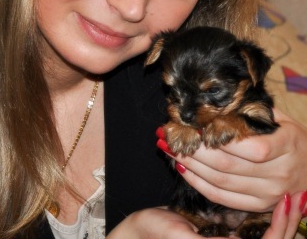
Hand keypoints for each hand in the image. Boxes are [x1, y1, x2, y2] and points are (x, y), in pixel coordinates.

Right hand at [106, 195, 303, 238]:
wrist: (139, 232)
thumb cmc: (156, 234)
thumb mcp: (183, 238)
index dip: (281, 226)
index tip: (286, 201)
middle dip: (289, 222)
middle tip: (299, 195)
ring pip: (267, 236)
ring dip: (282, 219)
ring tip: (292, 196)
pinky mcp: (225, 236)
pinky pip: (254, 230)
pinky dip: (267, 217)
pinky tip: (271, 200)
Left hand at [158, 109, 306, 212]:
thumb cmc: (290, 137)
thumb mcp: (280, 118)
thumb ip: (253, 110)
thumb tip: (218, 97)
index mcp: (287, 145)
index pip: (251, 147)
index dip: (219, 138)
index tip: (194, 125)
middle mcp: (280, 173)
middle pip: (228, 165)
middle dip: (194, 150)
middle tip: (169, 135)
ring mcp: (269, 193)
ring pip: (222, 182)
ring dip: (191, 166)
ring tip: (169, 150)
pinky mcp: (259, 206)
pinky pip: (223, 198)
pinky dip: (199, 184)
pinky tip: (183, 169)